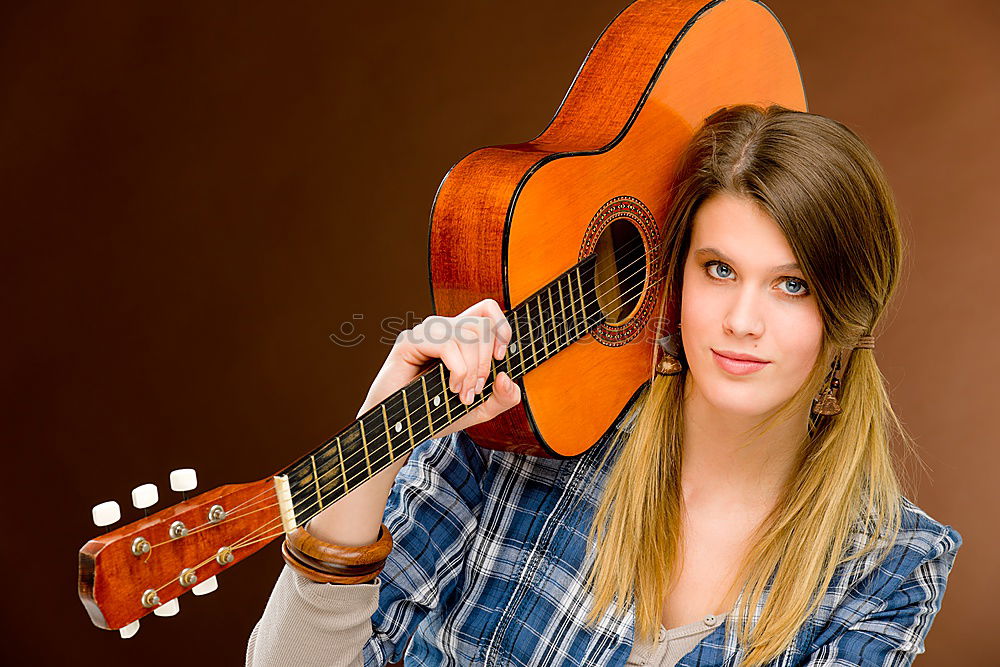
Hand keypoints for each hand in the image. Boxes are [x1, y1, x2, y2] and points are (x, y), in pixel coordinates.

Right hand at [357, 298, 520, 437]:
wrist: (400, 431)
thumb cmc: (435, 414)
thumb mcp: (480, 409)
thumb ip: (503, 398)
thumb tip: (507, 376)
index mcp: (459, 336)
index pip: (487, 309)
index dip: (502, 329)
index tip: (500, 358)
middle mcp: (442, 330)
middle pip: (481, 325)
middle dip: (485, 362)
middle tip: (475, 389)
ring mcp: (425, 334)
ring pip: (467, 334)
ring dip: (472, 369)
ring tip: (461, 393)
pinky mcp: (409, 342)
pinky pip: (447, 344)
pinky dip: (458, 369)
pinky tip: (451, 387)